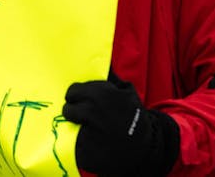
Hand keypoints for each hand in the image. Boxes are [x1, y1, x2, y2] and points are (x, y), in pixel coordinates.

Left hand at [62, 75, 178, 176]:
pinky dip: (80, 146)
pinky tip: (93, 144)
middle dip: (73, 112)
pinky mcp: (86, 154)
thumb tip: (102, 60)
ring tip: (88, 130)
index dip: (75, 96)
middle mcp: (93, 113)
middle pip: (68, 110)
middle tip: (81, 116)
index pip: (73, 91)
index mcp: (101, 95)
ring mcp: (88, 135)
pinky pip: (73, 147)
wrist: (146, 148)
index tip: (78, 100)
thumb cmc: (133, 116)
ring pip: (69, 128)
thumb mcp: (126, 92)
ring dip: (75, 128)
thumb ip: (110, 77)